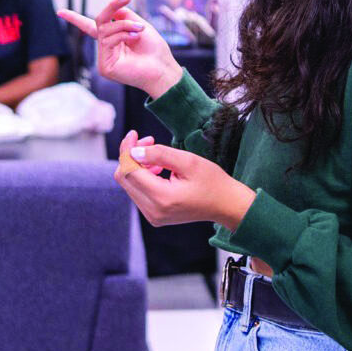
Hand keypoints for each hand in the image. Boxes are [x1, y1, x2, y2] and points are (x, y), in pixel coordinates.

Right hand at [58, 0, 180, 97]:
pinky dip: (122, 35)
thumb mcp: (140, 25)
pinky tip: (135, 38)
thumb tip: (113, 10)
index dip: (75, 19)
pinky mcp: (105, 66)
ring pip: (105, 30)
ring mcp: (104, 57)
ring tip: (140, 29)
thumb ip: (125, 15)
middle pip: (98, 22)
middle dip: (111, 8)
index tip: (60, 12)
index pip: (91, 27)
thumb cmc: (155, 50)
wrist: (163, 68)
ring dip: (124, 25)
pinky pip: (108, 41)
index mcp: (113, 39)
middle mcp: (106, 48)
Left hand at [114, 130, 252, 229]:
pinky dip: (143, 176)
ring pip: (130, 185)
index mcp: (162, 198)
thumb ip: (159, 154)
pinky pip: (138, 192)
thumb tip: (133, 152)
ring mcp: (153, 216)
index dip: (127, 150)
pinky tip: (157, 168)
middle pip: (125, 179)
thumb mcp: (188, 161)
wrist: (226, 205)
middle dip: (131, 156)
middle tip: (147, 141)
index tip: (133, 134)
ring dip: (137, 166)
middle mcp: (153, 211)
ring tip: (155, 155)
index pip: (129, 171)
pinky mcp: (155, 215)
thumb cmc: (212, 182)